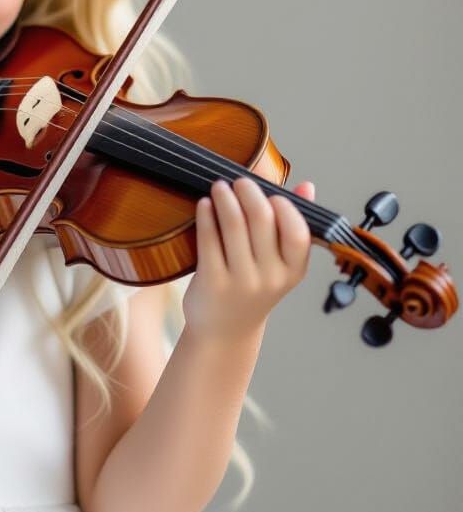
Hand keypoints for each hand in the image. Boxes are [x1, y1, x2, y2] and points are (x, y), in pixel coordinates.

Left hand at [182, 177, 314, 343]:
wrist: (226, 330)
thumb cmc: (253, 287)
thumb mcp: (281, 264)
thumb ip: (293, 225)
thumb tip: (308, 186)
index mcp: (293, 270)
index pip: (297, 232)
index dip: (284, 207)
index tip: (271, 192)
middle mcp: (271, 277)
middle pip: (262, 221)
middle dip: (249, 192)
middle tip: (239, 180)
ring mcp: (241, 280)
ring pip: (233, 226)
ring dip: (225, 198)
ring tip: (219, 186)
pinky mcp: (212, 281)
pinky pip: (209, 239)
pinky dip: (206, 216)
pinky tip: (204, 204)